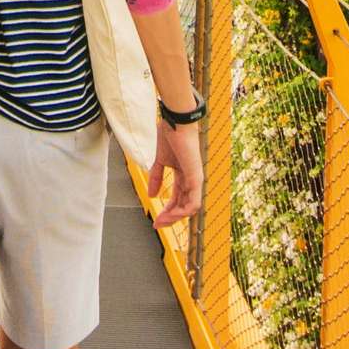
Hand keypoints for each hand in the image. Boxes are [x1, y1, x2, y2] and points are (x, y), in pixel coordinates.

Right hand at [145, 116, 203, 230]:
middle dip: (169, 217)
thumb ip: (156, 178)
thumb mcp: (158, 161)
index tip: (155, 219)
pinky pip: (193, 202)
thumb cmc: (168, 136)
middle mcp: (191, 179)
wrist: (175, 123)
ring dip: (175, 217)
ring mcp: (195, 179)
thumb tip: (152, 195)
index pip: (177, 198)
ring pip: (189, 208)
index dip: (166, 210)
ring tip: (162, 221)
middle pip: (183, 205)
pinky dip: (183, 211)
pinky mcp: (196, 178)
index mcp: (183, 175)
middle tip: (157, 224)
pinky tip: (172, 214)